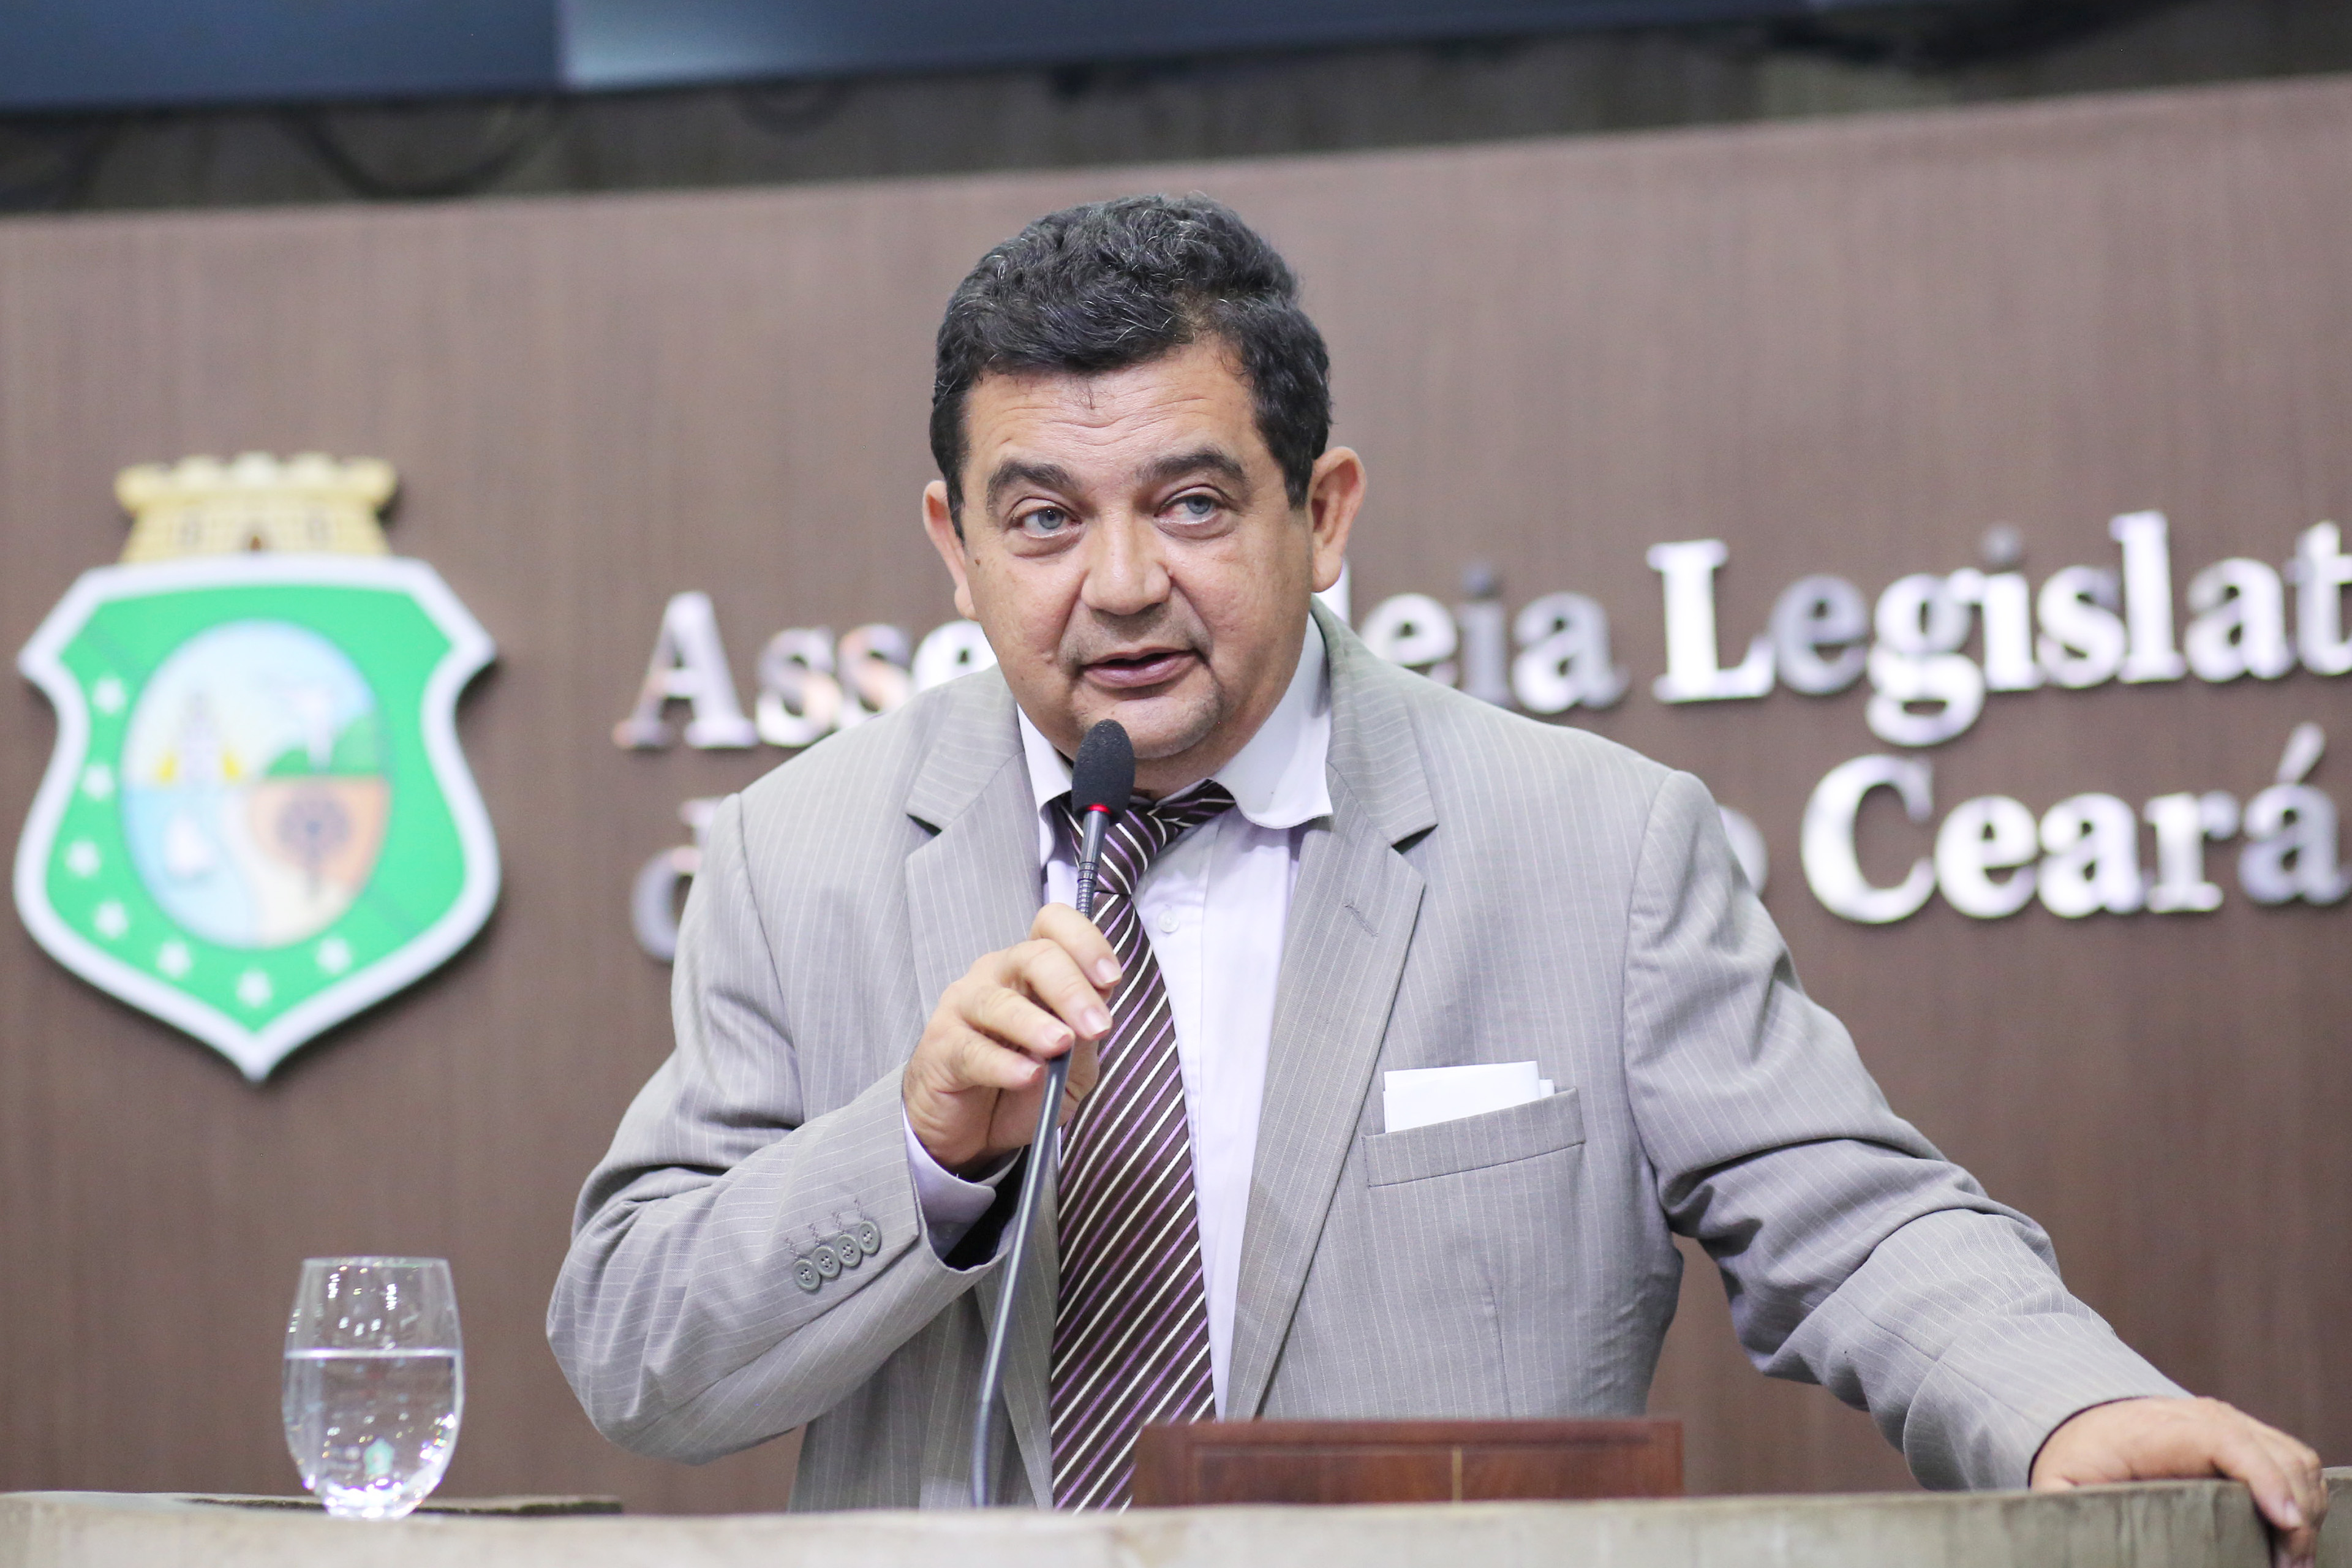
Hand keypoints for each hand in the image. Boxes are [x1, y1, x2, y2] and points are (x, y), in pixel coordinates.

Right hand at [902, 904, 1120, 1174]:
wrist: (976, 1135)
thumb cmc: (1025, 1086)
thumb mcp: (1072, 1063)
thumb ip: (1084, 1034)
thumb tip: (1098, 1008)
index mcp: (1033, 969)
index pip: (1053, 925)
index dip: (1084, 941)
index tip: (1110, 979)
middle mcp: (996, 975)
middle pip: (1034, 957)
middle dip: (1071, 989)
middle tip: (1097, 1027)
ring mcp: (963, 1007)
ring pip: (999, 1002)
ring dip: (1034, 1023)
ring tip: (1059, 1045)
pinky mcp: (940, 1048)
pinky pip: (971, 1049)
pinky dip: (1003, 1063)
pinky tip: (1028, 1076)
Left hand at [2032, 1396, 2325, 1566]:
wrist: (2081, 1422)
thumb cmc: (2074, 1460)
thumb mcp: (2060, 1488)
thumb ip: (2072, 1513)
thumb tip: (2085, 1539)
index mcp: (2152, 1429)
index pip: (2221, 1440)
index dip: (2261, 1476)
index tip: (2285, 1520)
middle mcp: (2197, 1416)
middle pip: (2270, 1453)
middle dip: (2295, 1512)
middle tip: (2288, 1567)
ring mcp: (2226, 1421)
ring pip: (2292, 1456)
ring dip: (2307, 1507)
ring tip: (2293, 1560)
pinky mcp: (2243, 1433)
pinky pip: (2291, 1458)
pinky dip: (2305, 1494)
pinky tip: (2293, 1534)